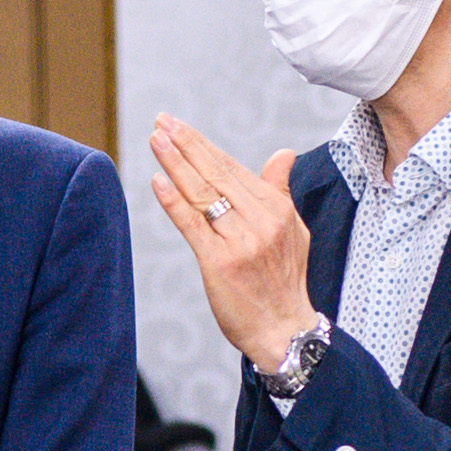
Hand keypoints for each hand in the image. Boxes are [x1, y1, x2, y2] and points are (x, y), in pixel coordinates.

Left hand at [141, 116, 317, 368]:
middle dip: (186, 145)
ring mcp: (240, 242)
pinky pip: (193, 226)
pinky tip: (158, 181)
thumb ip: (280, 190)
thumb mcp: (294, 230)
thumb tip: (283, 154)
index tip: (179, 126)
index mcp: (276, 210)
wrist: (283, 329)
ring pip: (203, 195)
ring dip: (176, 164)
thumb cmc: (285, 280)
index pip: (232, 169)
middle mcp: (260, 222)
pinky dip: (174, 202)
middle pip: (216, 174)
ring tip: (157, 140)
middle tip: (162, 121)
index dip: (203, 146)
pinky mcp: (220, 264)